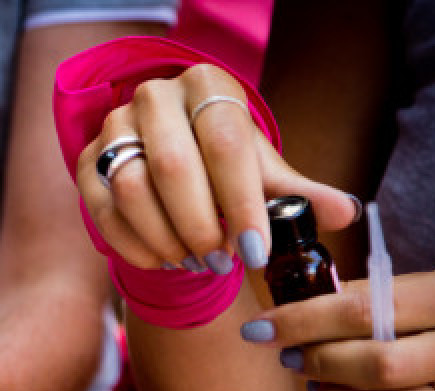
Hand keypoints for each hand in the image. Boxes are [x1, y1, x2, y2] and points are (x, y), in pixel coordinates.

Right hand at [75, 63, 356, 272]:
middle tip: (222, 261)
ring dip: (167, 238)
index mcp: (207, 84)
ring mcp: (114, 128)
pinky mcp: (89, 165)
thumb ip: (299, 196)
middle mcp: (155, 96)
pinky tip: (164, 260)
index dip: (241, 202)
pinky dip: (136, 247)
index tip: (256, 251)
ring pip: (133, 190)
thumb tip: (345, 215)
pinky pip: (105, 212)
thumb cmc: (226, 170)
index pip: (225, 142)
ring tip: (195, 261)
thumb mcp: (264, 177)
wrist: (175, 169)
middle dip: (201, 226)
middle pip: (172, 166)